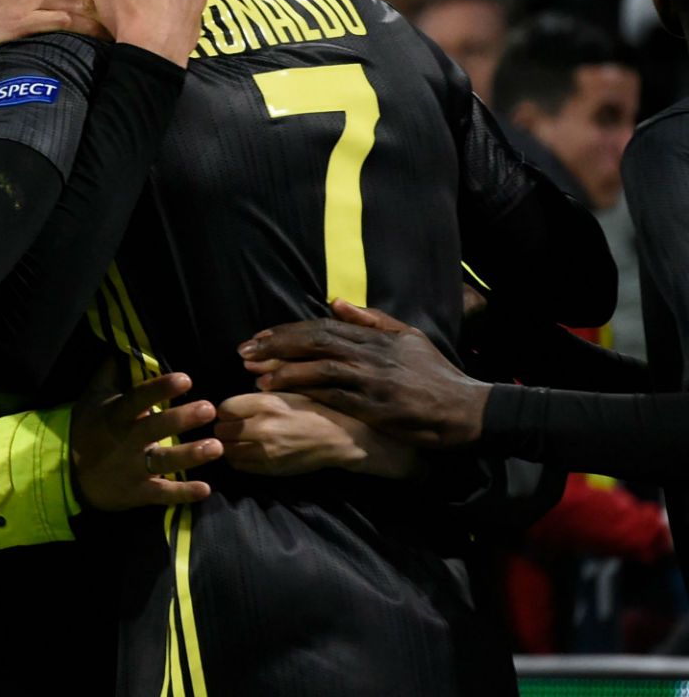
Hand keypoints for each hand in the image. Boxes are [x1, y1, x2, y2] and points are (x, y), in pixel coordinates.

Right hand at [70, 371, 220, 510]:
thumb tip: (125, 345)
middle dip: (181, 419)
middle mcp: (125, 441)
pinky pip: (162, 493)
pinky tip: (205, 489)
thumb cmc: (86, 430)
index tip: (185, 379)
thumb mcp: (92, 399)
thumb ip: (110, 374)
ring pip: (163, 461)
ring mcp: (132, 468)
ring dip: (189, 455)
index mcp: (116, 415)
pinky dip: (183, 493)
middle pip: (154, 428)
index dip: (160, 389)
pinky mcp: (137, 492)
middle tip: (208, 408)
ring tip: (216, 447)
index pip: (138, 398)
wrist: (67, 474)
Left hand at [215, 391, 417, 477]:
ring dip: (229, 445)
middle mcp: (262, 427)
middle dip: (224, 428)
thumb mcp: (291, 388)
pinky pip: (240, 466)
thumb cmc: (317, 408)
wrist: (342, 437)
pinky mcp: (270, 468)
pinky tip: (247, 452)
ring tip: (239, 440)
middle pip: (221, 430)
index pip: (223, 408)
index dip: (226, 410)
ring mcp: (265, 451)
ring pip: (227, 450)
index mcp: (265, 403)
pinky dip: (238, 459)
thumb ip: (265, 381)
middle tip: (234, 427)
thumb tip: (244, 367)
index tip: (233, 411)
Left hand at [238, 299, 489, 447]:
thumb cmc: (436, 375)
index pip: (323, 326)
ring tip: (253, 372)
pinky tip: (279, 392)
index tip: (259, 337)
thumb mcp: (408, 337)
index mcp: (377, 336)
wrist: (467, 410)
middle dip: (276, 345)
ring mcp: (373, 380)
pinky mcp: (375, 407)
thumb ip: (371, 319)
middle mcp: (372, 354)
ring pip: (319, 367)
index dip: (287, 331)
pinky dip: (302, 392)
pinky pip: (331, 396)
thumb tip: (335, 301)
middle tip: (244, 351)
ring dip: (282, 369)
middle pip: (314, 341)